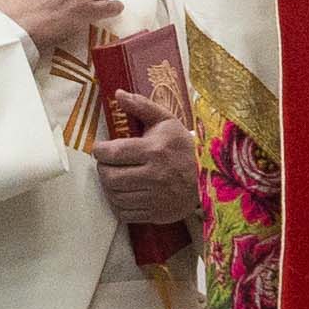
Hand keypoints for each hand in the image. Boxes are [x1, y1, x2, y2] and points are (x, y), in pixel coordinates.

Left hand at [89, 110, 200, 232]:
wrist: (209, 177)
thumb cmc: (183, 147)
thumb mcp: (166, 121)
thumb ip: (141, 106)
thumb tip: (118, 94)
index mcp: (154, 150)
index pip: (114, 153)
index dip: (100, 151)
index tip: (100, 149)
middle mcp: (154, 176)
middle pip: (110, 177)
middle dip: (102, 169)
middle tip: (105, 164)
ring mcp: (156, 198)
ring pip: (115, 197)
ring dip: (108, 187)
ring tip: (114, 177)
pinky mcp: (157, 214)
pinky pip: (125, 214)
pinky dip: (118, 205)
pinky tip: (123, 194)